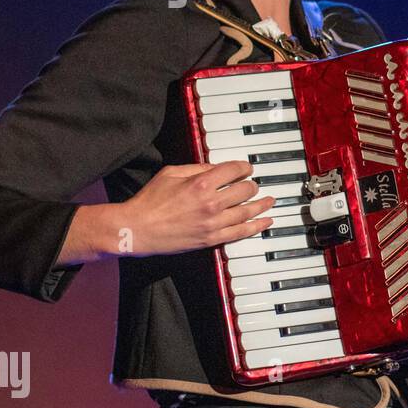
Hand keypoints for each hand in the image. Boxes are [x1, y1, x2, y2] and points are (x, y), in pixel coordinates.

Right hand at [114, 161, 275, 256]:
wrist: (137, 229)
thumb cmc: (150, 200)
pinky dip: (256, 226)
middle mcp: (211, 203)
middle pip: (245, 191)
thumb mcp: (171, 173)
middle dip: (251, 185)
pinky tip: (266, 221)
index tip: (246, 168)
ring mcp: (213, 223)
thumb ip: (197, 168)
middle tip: (253, 185)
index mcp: (201, 183)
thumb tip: (217, 168)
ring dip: (261, 205)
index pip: (234, 171)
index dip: (244, 168)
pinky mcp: (211, 239)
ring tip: (270, 201)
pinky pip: (241, 232)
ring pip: (247, 212)